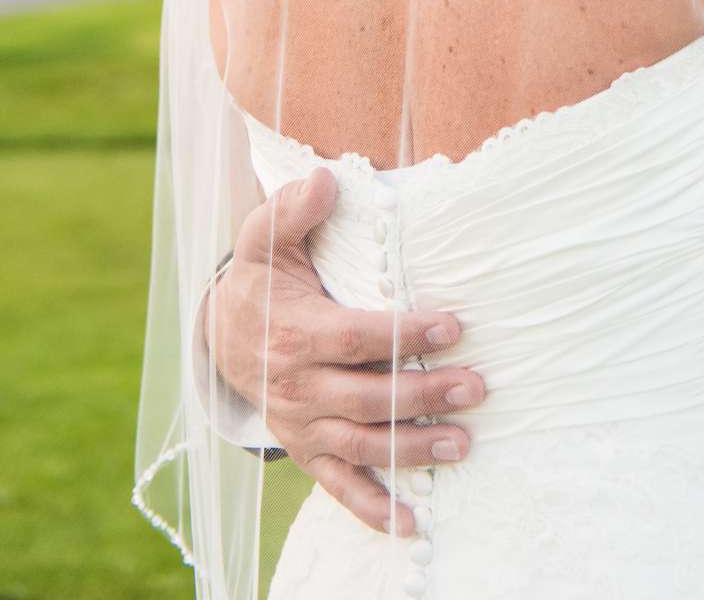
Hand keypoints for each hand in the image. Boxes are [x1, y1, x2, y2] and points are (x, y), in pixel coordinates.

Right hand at [207, 170, 483, 536]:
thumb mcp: (267, 236)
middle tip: (478, 387)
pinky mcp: (307, 450)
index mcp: (295, 333)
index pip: (357, 338)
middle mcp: (298, 387)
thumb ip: (294, 208)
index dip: (405, 335)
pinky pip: (340, 486)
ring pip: (362, 443)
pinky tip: (414, 526)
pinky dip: (375, 509)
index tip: (454, 325)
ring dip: (413, 449)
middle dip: (425, 395)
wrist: (223, 332)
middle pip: (368, 396)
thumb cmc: (262, 278)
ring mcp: (303, 425)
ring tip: (464, 443)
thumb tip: (326, 178)